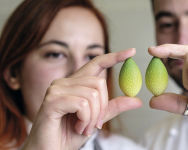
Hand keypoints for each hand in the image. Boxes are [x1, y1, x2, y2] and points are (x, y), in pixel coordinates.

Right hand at [22, 48, 142, 149]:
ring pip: (92, 94)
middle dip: (102, 108)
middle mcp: (64, 82)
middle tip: (96, 125)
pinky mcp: (51, 100)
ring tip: (82, 128)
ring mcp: (56, 89)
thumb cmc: (68, 136)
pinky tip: (77, 127)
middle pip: (99, 82)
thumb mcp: (95, 120)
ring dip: (93, 117)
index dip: (114, 57)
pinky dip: (85, 119)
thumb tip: (136, 100)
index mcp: (75, 84)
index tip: (131, 51)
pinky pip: (82, 104)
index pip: (96, 63)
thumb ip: (112, 108)